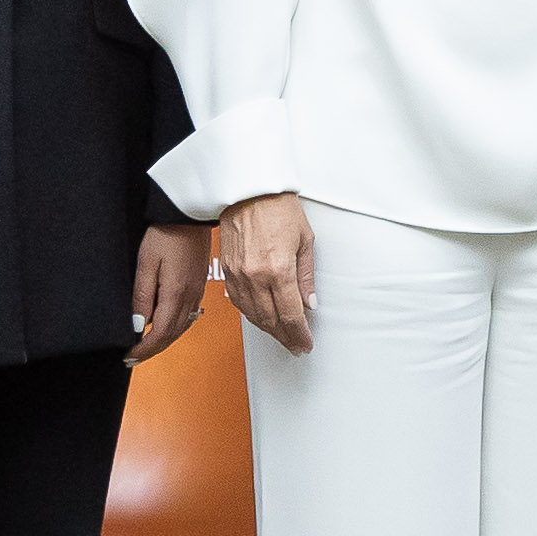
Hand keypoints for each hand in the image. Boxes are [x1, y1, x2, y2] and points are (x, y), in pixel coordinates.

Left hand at [130, 223, 211, 365]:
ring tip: (145, 347)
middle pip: (172, 335)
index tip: (129, 356)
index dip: (144, 349)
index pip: (160, 334)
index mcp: (176, 294)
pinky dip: (174, 328)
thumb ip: (142, 296)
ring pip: (181, 328)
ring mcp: (197, 291)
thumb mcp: (146, 262)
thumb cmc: (166, 231)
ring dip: (163, 341)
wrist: (188, 213)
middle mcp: (190, 297)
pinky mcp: (198, 284)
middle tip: (133, 358)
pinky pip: (188, 315)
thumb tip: (139, 324)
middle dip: (152, 350)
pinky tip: (165, 326)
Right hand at [218, 192, 317, 353]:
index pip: (291, 314)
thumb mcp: (304, 240)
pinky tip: (261, 318)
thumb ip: (306, 276)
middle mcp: (256, 276)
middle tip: (295, 345)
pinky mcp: (226, 270)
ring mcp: (238, 274)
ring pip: (253, 315)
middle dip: (285, 337)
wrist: (249, 190)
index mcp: (278, 269)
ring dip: (268, 329)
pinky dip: (251, 314)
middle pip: (271, 320)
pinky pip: (238, 302)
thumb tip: (309, 303)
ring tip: (281, 336)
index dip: (300, 334)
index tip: (305, 343)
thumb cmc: (277, 207)